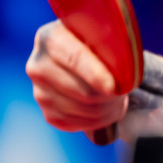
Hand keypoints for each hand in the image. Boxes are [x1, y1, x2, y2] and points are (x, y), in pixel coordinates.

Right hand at [25, 20, 127, 137]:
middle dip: (110, 95)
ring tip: (116, 97)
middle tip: (124, 89)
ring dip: (108, 108)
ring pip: (84, 110)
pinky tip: (104, 107)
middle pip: (83, 91)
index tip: (112, 87)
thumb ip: (108, 48)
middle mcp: (38, 65)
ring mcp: (40, 92)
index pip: (75, 58)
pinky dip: (99, 119)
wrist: (85, 63)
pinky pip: (80, 124)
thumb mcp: (103, 38)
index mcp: (51, 38)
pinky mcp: (48, 113)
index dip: (95, 74)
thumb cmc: (98, 47)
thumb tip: (120, 73)